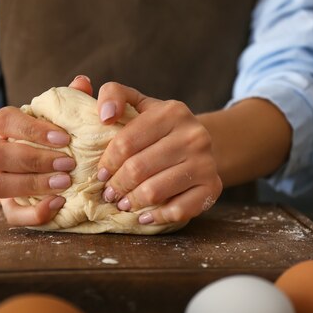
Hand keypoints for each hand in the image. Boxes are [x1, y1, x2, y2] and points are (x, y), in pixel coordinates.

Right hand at [0, 76, 92, 225]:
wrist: (47, 170)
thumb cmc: (57, 139)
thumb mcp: (63, 118)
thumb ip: (71, 100)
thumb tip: (82, 82)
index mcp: (8, 128)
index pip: (3, 120)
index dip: (30, 129)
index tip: (64, 138)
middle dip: (34, 159)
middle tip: (68, 164)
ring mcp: (0, 181)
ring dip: (32, 184)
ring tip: (65, 183)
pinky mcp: (10, 208)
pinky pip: (12, 215)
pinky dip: (35, 213)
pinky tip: (59, 204)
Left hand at [95, 82, 222, 225]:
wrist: (198, 145)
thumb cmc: (158, 128)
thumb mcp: (139, 104)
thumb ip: (115, 94)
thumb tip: (104, 114)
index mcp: (172, 112)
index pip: (126, 142)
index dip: (107, 162)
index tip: (100, 173)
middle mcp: (194, 135)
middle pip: (138, 169)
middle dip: (116, 185)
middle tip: (109, 193)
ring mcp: (206, 162)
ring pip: (154, 191)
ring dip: (132, 202)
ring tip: (122, 203)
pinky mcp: (212, 187)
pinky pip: (178, 210)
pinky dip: (157, 217)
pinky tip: (145, 216)